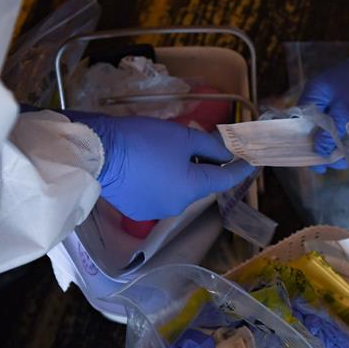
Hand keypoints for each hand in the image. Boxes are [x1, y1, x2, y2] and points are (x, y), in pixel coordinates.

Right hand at [70, 112, 253, 219]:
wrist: (97, 152)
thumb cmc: (143, 140)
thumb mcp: (182, 136)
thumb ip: (210, 147)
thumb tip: (227, 154)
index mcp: (192, 189)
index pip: (225, 179)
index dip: (240, 169)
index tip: (251, 162)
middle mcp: (178, 206)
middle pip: (200, 184)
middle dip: (204, 167)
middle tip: (200, 145)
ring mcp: (156, 211)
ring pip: (179, 189)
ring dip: (181, 174)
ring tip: (168, 152)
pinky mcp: (137, 210)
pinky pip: (158, 193)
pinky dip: (161, 181)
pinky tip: (149, 165)